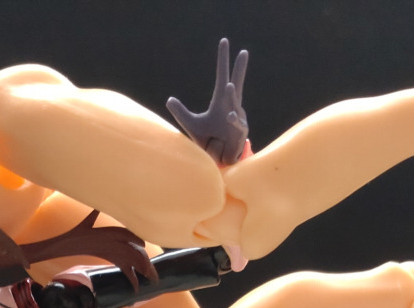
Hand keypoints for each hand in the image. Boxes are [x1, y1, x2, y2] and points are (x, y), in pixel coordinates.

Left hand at [166, 37, 249, 165]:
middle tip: (244, 52)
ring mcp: (238, 118)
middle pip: (237, 82)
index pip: (222, 76)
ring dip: (232, 95)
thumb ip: (181, 112)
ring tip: (230, 85)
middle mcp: (232, 106)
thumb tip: (169, 99)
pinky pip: (236, 124)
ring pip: (235, 103)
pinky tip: (229, 116)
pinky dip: (232, 121)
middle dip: (240, 68)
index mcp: (221, 100)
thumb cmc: (207, 140)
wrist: (217, 160)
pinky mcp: (240, 132)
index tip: (224, 42)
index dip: (223, 60)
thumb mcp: (192, 124)